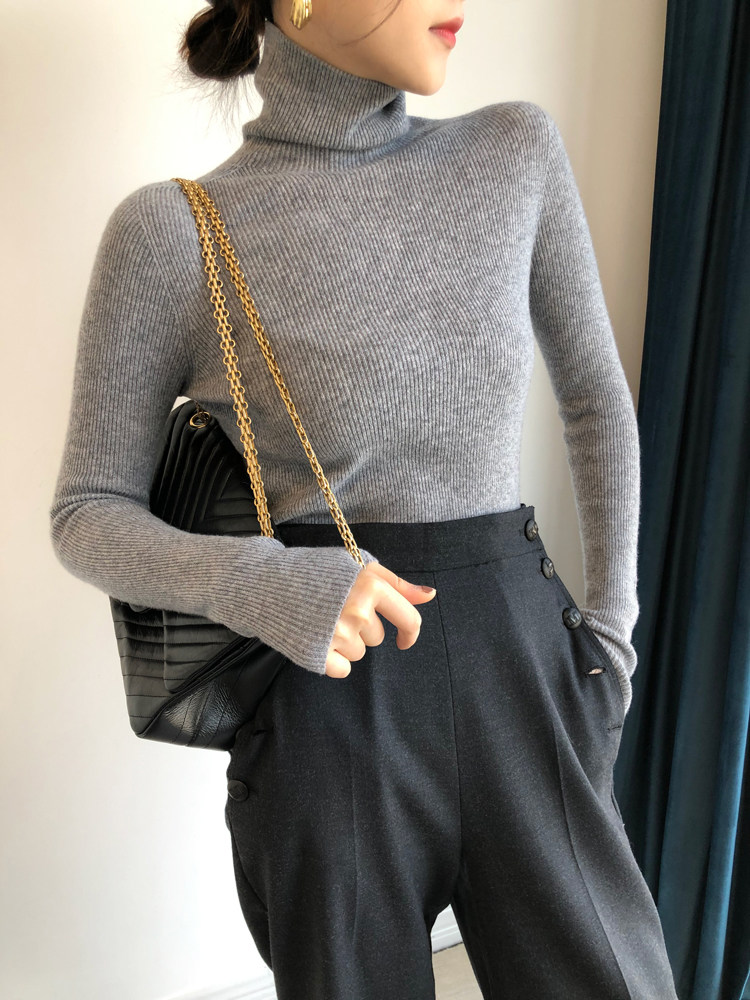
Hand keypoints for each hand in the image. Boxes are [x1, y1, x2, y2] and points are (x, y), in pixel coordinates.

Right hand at [324, 561, 436, 677]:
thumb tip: (430, 595)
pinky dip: (332, 660)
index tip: (404, 640)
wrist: (268, 584)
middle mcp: (358, 610)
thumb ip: (396, 584)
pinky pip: (343, 668)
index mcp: (370, 586)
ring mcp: (339, 634)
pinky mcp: (321, 654)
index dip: (410, 633)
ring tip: (323, 621)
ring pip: (359, 653)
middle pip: (377, 638)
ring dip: (346, 642)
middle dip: (362, 627)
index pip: (409, 619)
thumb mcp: (360, 568)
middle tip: (337, 610)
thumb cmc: (317, 573)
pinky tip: (317, 639)